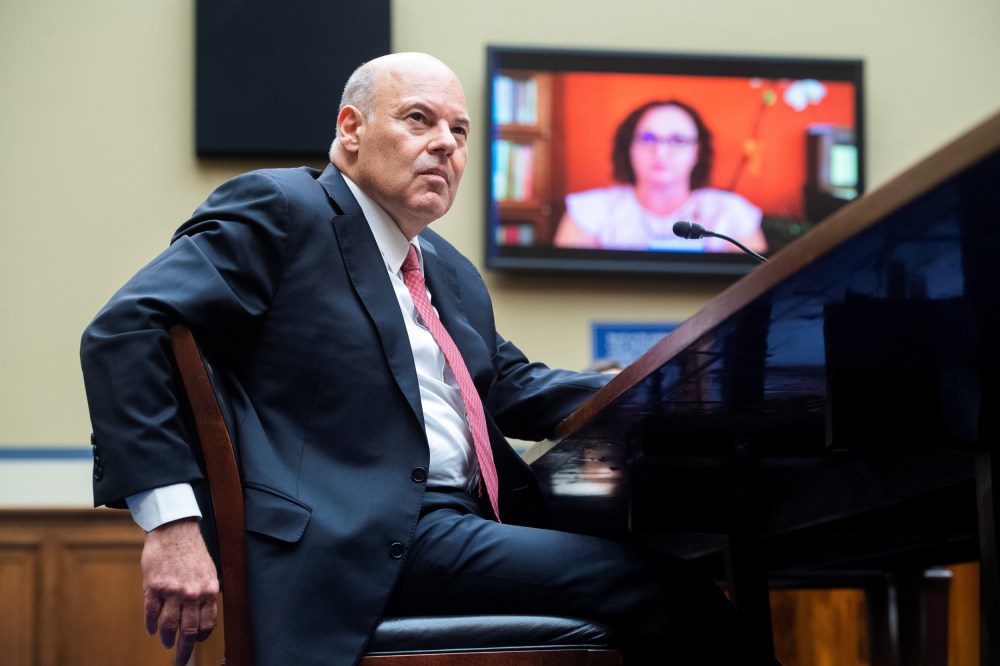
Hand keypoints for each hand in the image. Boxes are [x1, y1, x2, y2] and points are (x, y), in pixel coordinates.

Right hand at [141, 517, 219, 665]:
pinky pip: (151, 613)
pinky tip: (151, 630)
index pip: (206, 624)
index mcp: (209, 590)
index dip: (200, 637)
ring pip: (168, 626)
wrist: (175, 530)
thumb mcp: (208, 571)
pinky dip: (151, 625)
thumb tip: (203, 615)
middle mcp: (192, 593)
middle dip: (184, 650)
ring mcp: (172, 591)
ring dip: (167, 638)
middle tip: (180, 661)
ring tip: (166, 643)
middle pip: (188, 631)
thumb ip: (206, 593)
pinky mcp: (153, 587)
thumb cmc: (192, 551)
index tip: (195, 642)